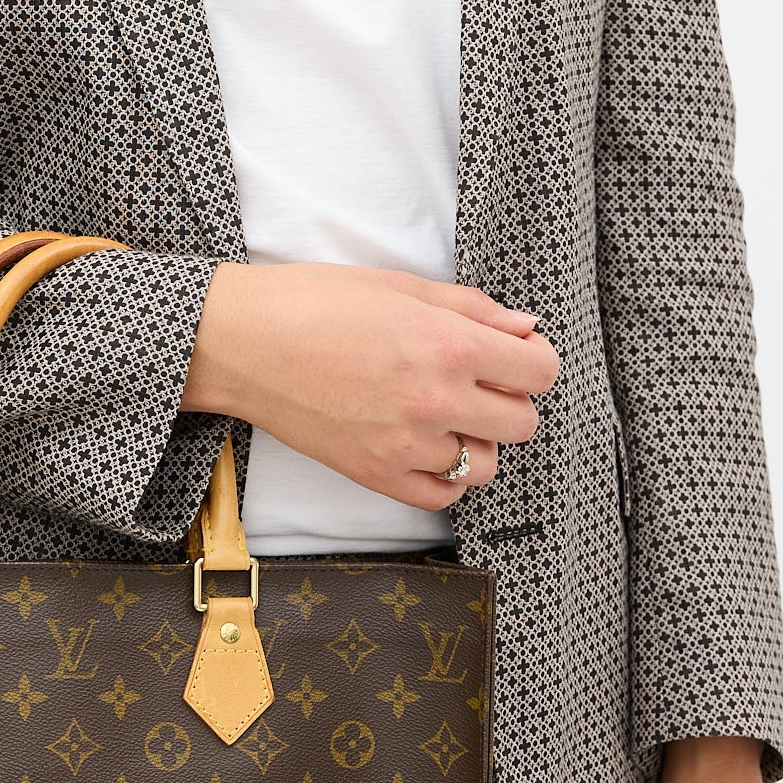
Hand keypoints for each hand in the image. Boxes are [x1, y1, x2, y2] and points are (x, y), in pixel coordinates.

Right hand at [179, 260, 559, 510]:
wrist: (243, 342)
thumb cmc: (315, 302)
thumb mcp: (402, 286)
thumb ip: (474, 310)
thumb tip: (526, 329)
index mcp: (450, 345)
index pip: (539, 372)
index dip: (533, 361)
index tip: (516, 356)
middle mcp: (437, 400)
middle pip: (522, 422)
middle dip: (508, 400)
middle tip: (476, 382)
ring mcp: (407, 445)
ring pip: (485, 465)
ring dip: (477, 441)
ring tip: (445, 416)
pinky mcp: (377, 475)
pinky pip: (442, 495)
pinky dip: (445, 476)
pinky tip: (427, 447)